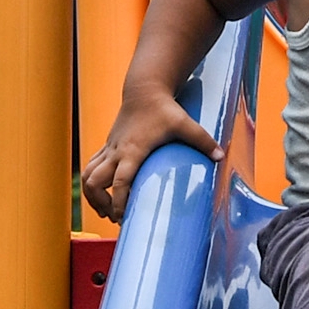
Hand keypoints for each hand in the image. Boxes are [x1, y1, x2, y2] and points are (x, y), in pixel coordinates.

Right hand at [81, 92, 218, 222]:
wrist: (144, 90)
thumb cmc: (163, 109)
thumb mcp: (185, 123)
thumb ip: (203, 140)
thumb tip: (221, 157)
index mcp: (133, 151)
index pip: (120, 181)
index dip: (119, 201)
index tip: (123, 217)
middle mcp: (116, 152)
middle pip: (95, 182)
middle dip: (101, 203)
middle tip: (116, 218)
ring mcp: (110, 149)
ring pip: (87, 175)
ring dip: (91, 195)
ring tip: (104, 211)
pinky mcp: (108, 146)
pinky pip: (91, 166)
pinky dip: (91, 182)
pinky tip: (101, 194)